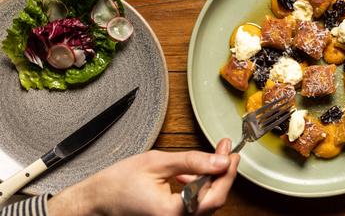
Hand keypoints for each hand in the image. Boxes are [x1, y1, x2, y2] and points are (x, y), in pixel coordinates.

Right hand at [48, 138, 239, 215]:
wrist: (97, 199)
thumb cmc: (118, 183)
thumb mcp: (158, 162)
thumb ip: (193, 162)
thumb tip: (220, 160)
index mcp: (172, 212)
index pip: (215, 195)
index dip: (228, 173)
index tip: (231, 153)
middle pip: (213, 200)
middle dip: (222, 174)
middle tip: (224, 151)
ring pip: (205, 202)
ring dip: (210, 179)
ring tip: (209, 158)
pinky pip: (193, 204)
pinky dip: (197, 187)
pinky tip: (190, 173)